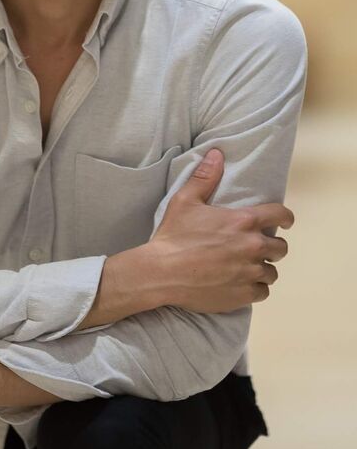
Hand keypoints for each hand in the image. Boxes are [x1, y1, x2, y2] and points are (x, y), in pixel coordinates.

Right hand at [146, 148, 294, 312]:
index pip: (280, 215)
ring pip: (272, 272)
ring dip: (262, 268)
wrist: (162, 272)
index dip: (285, 218)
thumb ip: (205, 177)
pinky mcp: (244, 295)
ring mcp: (250, 273)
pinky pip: (263, 292)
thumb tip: (217, 153)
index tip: (285, 222)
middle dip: (272, 246)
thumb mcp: (186, 200)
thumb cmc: (175, 234)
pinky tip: (242, 284)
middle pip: (281, 248)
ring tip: (248, 267)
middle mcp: (253, 247)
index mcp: (244, 221)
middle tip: (257, 247)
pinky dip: (255, 288)